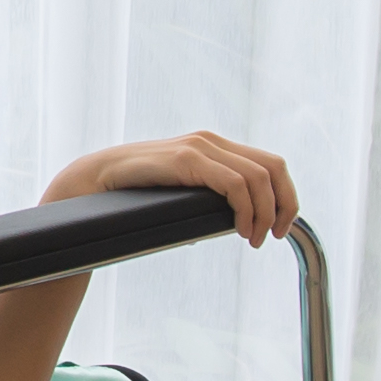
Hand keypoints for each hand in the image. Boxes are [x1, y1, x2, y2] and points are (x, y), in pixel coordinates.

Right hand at [50, 130, 297, 242]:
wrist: (93, 181)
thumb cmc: (135, 194)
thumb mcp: (181, 193)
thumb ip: (207, 200)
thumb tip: (232, 224)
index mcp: (214, 146)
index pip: (270, 164)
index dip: (286, 196)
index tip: (281, 227)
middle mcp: (212, 141)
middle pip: (273, 167)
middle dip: (285, 205)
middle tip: (275, 236)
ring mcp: (200, 147)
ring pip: (259, 177)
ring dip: (266, 213)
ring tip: (255, 239)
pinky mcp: (187, 159)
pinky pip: (235, 184)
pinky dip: (247, 211)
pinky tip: (241, 230)